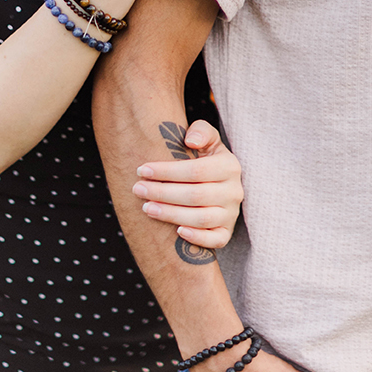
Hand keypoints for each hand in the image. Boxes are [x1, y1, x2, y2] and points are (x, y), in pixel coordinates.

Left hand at [131, 120, 241, 246]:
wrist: (217, 181)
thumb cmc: (204, 157)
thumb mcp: (207, 140)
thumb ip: (201, 131)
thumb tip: (190, 140)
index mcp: (229, 166)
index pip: (195, 170)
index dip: (167, 171)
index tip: (142, 170)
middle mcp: (233, 191)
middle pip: (195, 196)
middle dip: (162, 193)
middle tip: (138, 189)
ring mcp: (231, 214)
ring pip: (202, 219)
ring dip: (172, 214)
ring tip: (147, 208)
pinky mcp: (227, 232)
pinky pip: (216, 240)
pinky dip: (198, 238)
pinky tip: (177, 232)